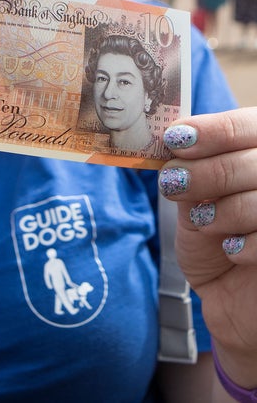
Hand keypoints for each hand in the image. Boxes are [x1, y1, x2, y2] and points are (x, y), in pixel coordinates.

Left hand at [160, 109, 256, 386]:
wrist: (233, 297)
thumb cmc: (214, 239)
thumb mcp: (196, 198)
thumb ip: (191, 168)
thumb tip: (174, 138)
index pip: (251, 124)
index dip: (216, 130)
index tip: (175, 139)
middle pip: (254, 161)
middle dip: (208, 171)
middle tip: (174, 182)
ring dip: (224, 209)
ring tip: (203, 221)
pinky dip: (244, 244)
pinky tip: (231, 251)